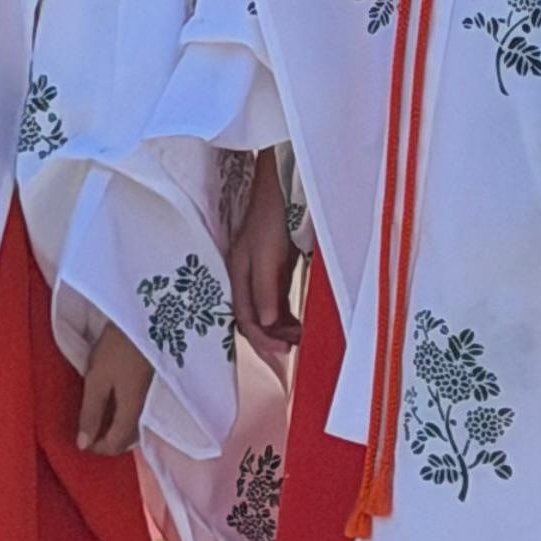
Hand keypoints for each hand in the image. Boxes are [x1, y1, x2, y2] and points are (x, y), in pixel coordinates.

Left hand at [75, 328, 155, 456]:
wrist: (151, 320)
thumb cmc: (118, 348)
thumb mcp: (97, 379)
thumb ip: (90, 412)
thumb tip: (83, 444)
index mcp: (131, 412)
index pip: (115, 445)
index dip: (95, 447)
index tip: (80, 439)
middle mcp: (145, 411)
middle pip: (126, 439)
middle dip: (105, 440)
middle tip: (86, 428)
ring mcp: (151, 400)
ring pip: (133, 426)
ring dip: (114, 427)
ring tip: (97, 414)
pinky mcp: (152, 388)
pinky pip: (137, 412)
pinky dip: (122, 414)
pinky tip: (112, 401)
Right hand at [229, 151, 298, 364]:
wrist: (282, 186)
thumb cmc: (272, 215)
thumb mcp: (267, 252)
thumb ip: (265, 287)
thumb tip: (264, 324)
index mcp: (237, 275)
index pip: (245, 319)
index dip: (262, 340)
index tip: (285, 353)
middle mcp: (245, 279)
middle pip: (252, 322)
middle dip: (271, 341)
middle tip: (295, 353)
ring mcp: (258, 276)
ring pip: (265, 316)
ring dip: (281, 332)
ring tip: (303, 340)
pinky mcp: (273, 271)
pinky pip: (276, 304)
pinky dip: (287, 319)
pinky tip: (301, 326)